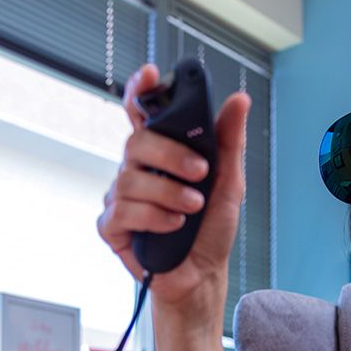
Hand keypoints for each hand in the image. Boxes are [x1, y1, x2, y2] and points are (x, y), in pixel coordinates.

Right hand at [96, 64, 251, 314]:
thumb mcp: (228, 183)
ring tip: (192, 209)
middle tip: (200, 173)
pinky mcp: (112, 227)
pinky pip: (122, 212)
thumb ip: (228, 142)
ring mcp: (121, 198)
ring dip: (168, 193)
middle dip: (170, 155)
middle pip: (136, 143)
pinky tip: (173, 226)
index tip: (152, 75)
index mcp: (160, 154)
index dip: (141, 90)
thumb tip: (238, 100)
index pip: (142, 112)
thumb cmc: (210, 230)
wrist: (202, 275)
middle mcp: (136, 171)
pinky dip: (153, 217)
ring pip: (130, 180)